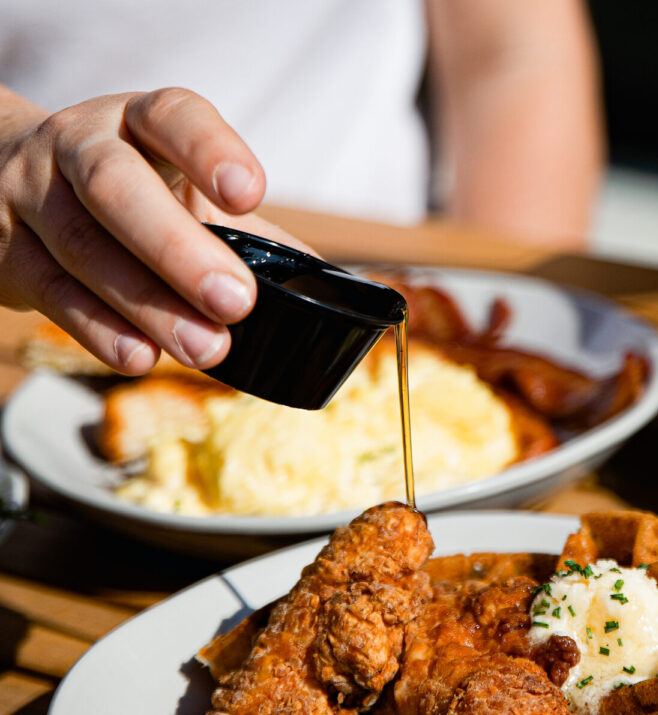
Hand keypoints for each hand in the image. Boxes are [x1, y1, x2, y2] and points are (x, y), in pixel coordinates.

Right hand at [0, 86, 305, 373]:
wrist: (7, 181)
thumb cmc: (130, 194)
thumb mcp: (185, 192)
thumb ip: (250, 235)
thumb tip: (328, 286)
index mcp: (138, 124)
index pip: (172, 117)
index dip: (208, 150)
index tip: (248, 193)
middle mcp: (79, 147)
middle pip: (117, 187)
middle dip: (179, 249)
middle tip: (236, 301)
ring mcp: (34, 196)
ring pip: (85, 247)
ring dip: (149, 306)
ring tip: (207, 349)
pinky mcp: (9, 253)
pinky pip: (54, 293)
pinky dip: (100, 330)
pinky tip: (141, 357)